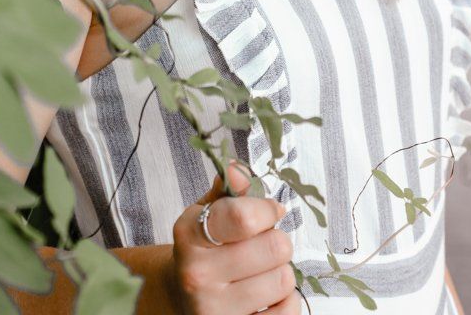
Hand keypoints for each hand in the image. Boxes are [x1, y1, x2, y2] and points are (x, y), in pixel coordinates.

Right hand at [170, 160, 299, 314]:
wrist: (182, 295)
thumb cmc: (204, 247)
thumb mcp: (208, 211)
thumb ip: (229, 188)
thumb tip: (240, 170)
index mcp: (190, 234)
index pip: (244, 217)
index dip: (267, 209)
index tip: (269, 211)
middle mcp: (197, 275)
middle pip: (275, 248)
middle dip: (277, 240)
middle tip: (262, 244)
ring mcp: (214, 311)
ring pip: (284, 280)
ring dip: (279, 271)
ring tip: (259, 271)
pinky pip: (288, 312)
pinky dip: (285, 301)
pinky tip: (265, 296)